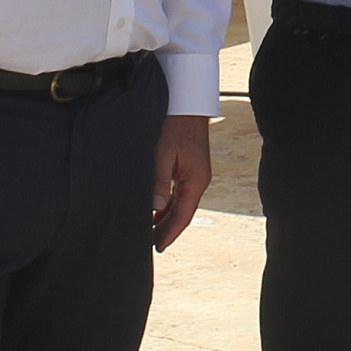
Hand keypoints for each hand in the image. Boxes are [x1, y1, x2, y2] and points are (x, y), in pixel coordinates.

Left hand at [152, 114, 213, 247]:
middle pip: (183, 212)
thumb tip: (155, 208)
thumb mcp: (163, 154)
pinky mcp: (189, 168)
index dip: (170, 232)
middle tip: (152, 245)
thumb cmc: (175, 125)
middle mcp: (198, 180)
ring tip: (151, 232)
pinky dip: (168, 205)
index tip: (159, 246)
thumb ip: (159, 182)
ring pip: (180, 204)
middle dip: (168, 229)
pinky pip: (178, 193)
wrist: (187, 103)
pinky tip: (157, 211)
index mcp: (196, 180)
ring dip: (167, 218)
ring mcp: (194, 174)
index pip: (183, 215)